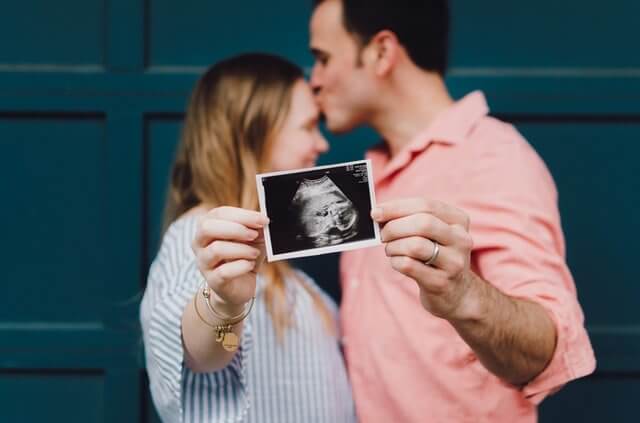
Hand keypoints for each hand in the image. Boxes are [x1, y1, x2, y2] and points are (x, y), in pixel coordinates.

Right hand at [192, 207, 268, 314]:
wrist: (240, 286)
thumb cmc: (244, 256)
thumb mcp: (253, 239)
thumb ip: (256, 228)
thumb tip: (263, 220)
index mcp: (207, 226)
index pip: (219, 213)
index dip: (242, 215)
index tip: (262, 220)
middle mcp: (199, 243)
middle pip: (207, 227)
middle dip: (235, 229)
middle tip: (254, 235)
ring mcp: (203, 263)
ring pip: (216, 249)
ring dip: (241, 249)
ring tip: (254, 253)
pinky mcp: (212, 281)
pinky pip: (223, 272)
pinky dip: (241, 266)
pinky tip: (249, 265)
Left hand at [372, 198, 474, 319]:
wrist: (456, 293)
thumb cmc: (436, 256)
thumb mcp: (433, 234)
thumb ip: (411, 219)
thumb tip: (379, 212)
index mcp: (458, 221)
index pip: (426, 205)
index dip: (396, 207)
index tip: (376, 212)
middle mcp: (461, 239)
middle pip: (422, 223)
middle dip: (394, 227)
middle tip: (382, 234)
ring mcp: (454, 263)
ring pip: (415, 245)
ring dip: (393, 246)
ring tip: (391, 249)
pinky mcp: (441, 282)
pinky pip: (409, 265)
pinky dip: (395, 261)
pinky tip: (396, 262)